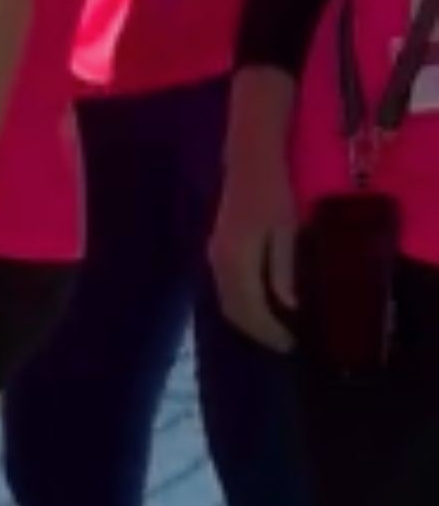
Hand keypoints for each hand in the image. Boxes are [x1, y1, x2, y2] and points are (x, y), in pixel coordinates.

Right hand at [210, 153, 299, 351]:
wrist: (247, 160)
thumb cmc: (272, 191)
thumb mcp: (286, 230)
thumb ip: (282, 269)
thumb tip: (288, 306)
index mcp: (236, 260)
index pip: (250, 308)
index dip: (270, 331)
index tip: (292, 345)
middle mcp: (218, 262)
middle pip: (232, 309)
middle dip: (257, 331)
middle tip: (285, 343)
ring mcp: (213, 255)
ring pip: (226, 300)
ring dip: (248, 319)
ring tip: (275, 329)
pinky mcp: (216, 249)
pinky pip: (225, 288)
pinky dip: (241, 304)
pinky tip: (261, 304)